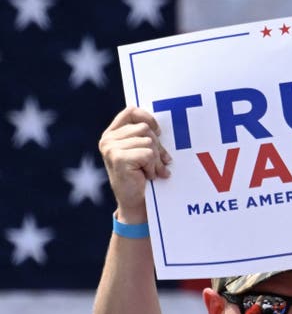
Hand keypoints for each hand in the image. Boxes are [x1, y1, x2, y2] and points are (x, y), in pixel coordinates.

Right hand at [98, 107, 171, 222]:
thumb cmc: (141, 176)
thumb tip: (161, 128)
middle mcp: (108, 139)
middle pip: (145, 128)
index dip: (148, 118)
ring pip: (148, 141)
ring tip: (151, 171)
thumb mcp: (142, 151)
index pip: (131, 111)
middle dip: (157, 146)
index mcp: (112, 134)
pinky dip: (153, 166)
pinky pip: (148, 154)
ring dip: (156, 159)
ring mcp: (111, 148)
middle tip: (158, 162)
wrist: (135, 202)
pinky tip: (148, 175)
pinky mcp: (118, 158)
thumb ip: (145, 136)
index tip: (158, 132)